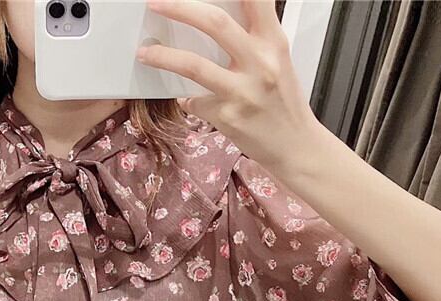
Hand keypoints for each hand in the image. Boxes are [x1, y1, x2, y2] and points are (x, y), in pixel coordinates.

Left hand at [136, 0, 324, 175]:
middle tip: (155, 4)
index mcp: (273, 42)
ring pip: (193, 64)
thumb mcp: (277, 61)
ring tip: (145, 53)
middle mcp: (259, 62)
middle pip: (214, 22)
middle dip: (178, 7)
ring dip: (163, 56)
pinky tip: (187, 98)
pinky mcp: (228, 116)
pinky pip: (195, 101)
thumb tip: (214, 22)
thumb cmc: (284, 103)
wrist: (295, 146)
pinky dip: (187, 98)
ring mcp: (242, 90)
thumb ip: (252, 39)